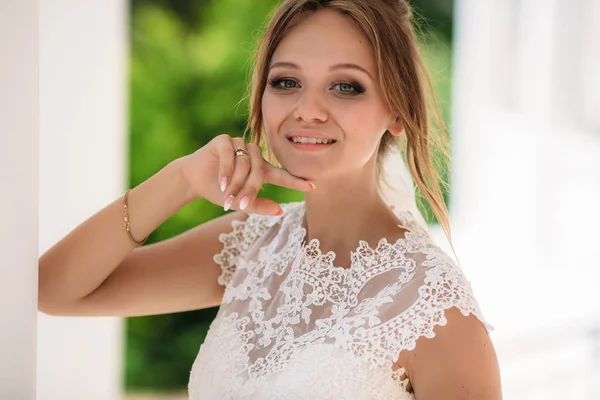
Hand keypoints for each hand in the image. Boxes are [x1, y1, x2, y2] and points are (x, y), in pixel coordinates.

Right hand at [178, 134, 314, 214]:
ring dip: (235, 182)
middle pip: (259, 171)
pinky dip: (226, 170)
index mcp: (261, 170)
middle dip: (250, 189)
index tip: (312, 186)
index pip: (281, 175)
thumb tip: (280, 211)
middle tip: (240, 204)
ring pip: (245, 163)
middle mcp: (253, 155)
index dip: (295, 181)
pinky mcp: (224, 140)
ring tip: (225, 195)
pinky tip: (220, 183)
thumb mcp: (239, 202)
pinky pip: (230, 155)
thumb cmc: (218, 190)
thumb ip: (259, 206)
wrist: (193, 179)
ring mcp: (239, 145)